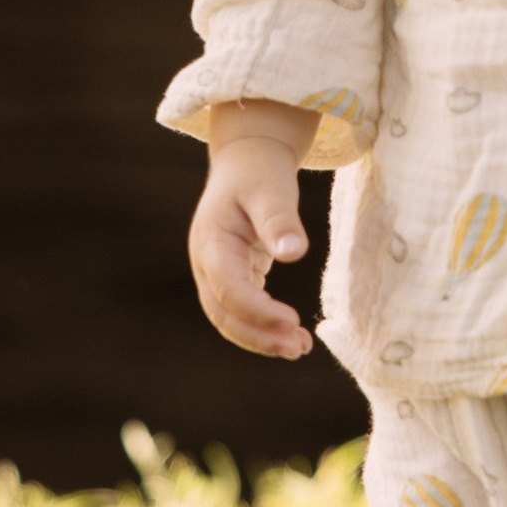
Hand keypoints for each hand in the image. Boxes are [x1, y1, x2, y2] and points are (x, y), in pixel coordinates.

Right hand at [190, 105, 319, 359]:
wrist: (248, 158)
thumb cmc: (259, 171)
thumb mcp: (272, 188)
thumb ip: (279, 220)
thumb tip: (294, 253)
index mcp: (211, 241)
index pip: (229, 287)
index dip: (257, 309)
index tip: (292, 320)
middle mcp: (207, 262)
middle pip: (224, 313)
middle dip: (259, 335)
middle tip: (298, 348)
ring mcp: (215, 272)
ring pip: (230, 318)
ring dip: (261, 338)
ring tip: (299, 348)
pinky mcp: (232, 276)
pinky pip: (242, 310)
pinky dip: (263, 326)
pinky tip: (292, 335)